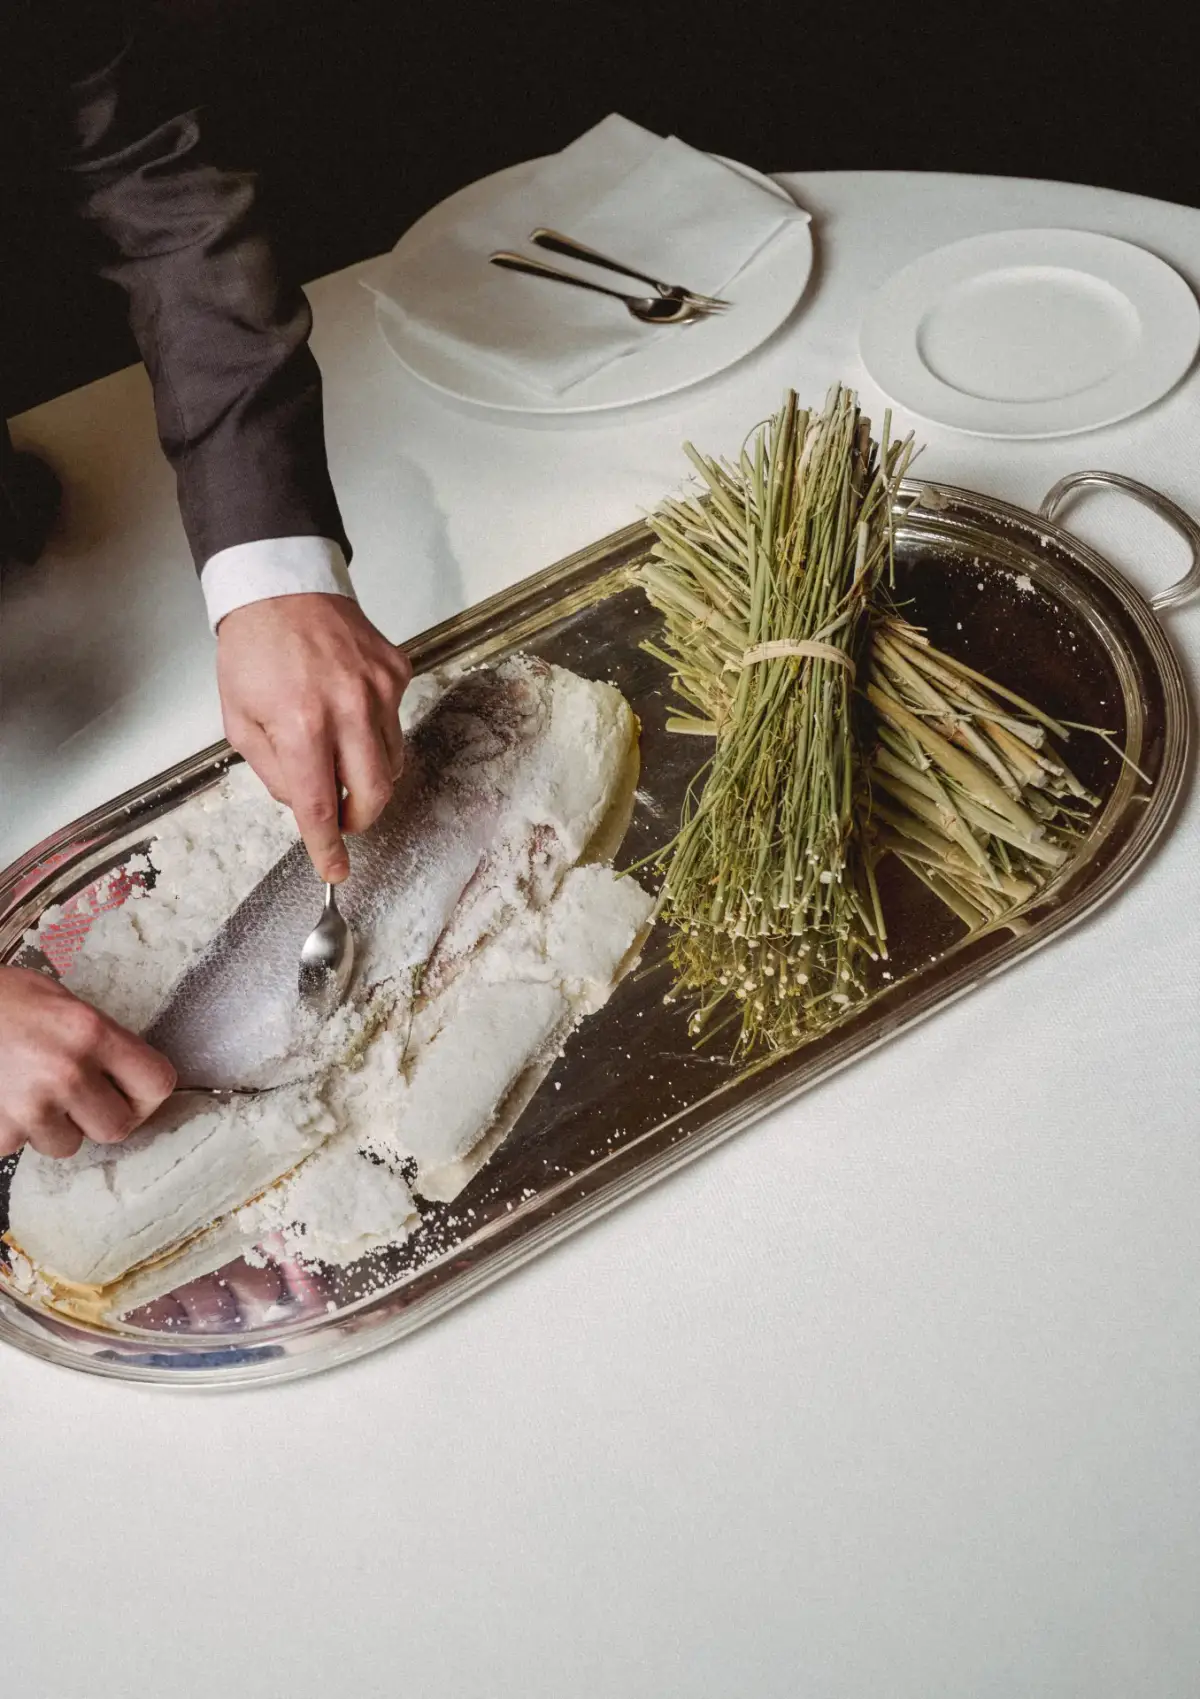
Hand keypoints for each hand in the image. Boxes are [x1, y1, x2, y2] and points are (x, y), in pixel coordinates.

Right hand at [0, 966, 176, 1159]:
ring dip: (54, 1127)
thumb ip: (99, 1038)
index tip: (133, 1092)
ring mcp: (29, 1107)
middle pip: (117, 1128)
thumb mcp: (60, 1000)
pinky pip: (20, 1147)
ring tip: (31, 1091)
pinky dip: (12, 1130)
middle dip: (102, 1118)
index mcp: (90, 1033)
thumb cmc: (0, 999)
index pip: (157, 1083)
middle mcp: (66, 1072)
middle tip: (83, 1100)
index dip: (147, 1093)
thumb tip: (128, 1074)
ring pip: (67, 1145)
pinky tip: (2, 1099)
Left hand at [216, 594, 411, 881]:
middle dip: (359, 817)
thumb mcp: (239, 720)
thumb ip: (274, 771)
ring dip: (368, 776)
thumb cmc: (253, 652)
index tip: (335, 869)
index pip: (320, 804)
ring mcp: (380, 688)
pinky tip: (350, 712)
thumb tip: (308, 802)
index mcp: (300, 723)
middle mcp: (348, 708)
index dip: (328, 846)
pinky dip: (374, 733)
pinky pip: (395, 723)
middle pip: (374, 793)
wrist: (281, 585)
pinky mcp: (398, 671)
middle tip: (340, 817)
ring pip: (392, 762)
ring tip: (340, 757)